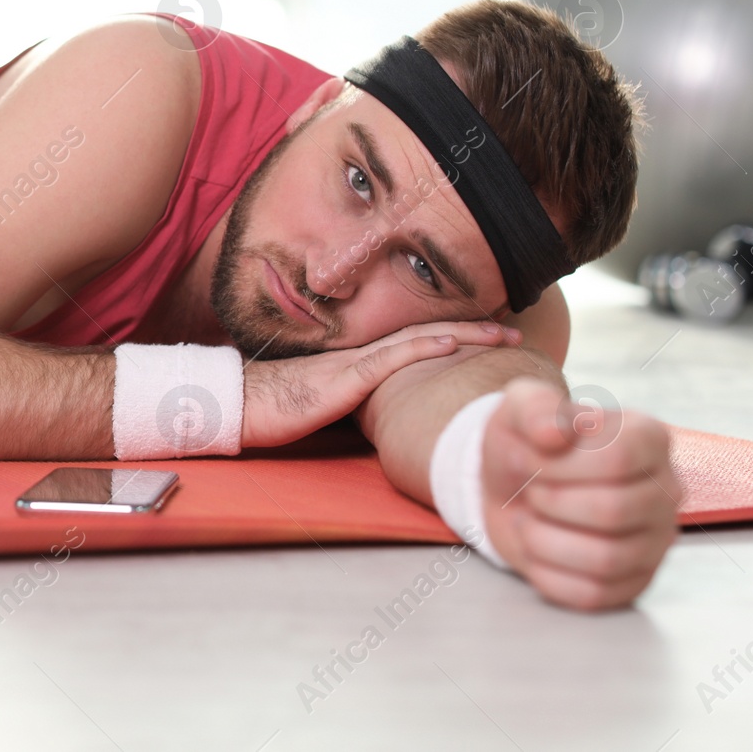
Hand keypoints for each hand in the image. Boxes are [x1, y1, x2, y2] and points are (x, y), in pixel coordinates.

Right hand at [241, 320, 519, 446]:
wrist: (238, 404)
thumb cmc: (272, 408)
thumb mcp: (323, 405)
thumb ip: (353, 404)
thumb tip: (382, 420)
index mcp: (358, 362)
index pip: (414, 342)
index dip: (454, 337)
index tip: (489, 338)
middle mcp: (361, 355)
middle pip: (426, 334)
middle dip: (473, 332)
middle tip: (514, 332)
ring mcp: (353, 364)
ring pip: (417, 339)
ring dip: (463, 335)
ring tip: (501, 334)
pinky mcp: (343, 379)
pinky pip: (389, 360)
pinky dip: (423, 348)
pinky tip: (450, 344)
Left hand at [481, 377, 679, 609]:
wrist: (510, 485)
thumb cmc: (526, 442)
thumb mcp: (519, 408)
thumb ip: (534, 408)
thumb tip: (554, 434)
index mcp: (650, 438)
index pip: (619, 458)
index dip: (559, 463)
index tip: (530, 455)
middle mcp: (667, 491)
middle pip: (613, 510)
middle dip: (549, 500)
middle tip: (530, 488)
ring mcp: (656, 541)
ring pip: (606, 559)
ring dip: (544, 539)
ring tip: (531, 517)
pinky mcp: (634, 581)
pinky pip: (592, 594)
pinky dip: (545, 572)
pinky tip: (536, 546)